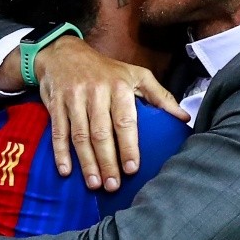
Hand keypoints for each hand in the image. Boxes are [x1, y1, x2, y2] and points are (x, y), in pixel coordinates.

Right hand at [34, 36, 188, 188]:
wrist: (64, 53)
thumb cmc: (106, 69)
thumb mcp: (137, 75)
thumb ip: (161, 97)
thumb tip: (184, 118)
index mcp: (119, 87)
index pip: (125, 121)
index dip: (128, 146)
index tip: (132, 169)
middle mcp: (95, 92)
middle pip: (101, 132)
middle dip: (107, 161)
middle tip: (113, 186)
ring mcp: (73, 99)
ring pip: (80, 135)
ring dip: (87, 162)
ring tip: (95, 184)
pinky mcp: (55, 105)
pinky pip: (58, 131)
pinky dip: (60, 153)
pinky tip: (66, 171)